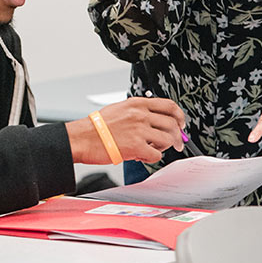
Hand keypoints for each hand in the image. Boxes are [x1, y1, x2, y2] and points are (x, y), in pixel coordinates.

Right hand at [69, 97, 186, 164]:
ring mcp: (139, 130)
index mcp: (137, 104)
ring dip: (163, 148)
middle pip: (172, 124)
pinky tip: (142, 156)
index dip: (179, 116)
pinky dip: (152, 158)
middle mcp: (140, 115)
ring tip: (153, 150)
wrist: (81, 138)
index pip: (169, 106)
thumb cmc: (95, 127)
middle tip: (176, 144)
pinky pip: (156, 155)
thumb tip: (155, 123)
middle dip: (177, 136)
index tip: (180, 124)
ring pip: (167, 140)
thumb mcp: (118, 110)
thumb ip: (138, 113)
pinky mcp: (136, 146)